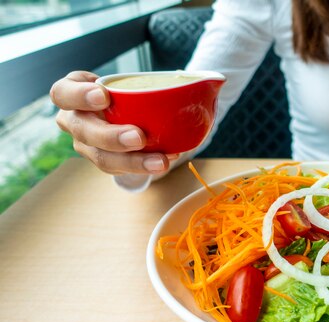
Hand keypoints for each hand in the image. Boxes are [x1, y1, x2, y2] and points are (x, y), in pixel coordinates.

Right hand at [50, 71, 176, 174]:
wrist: (128, 116)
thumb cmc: (126, 93)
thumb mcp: (128, 82)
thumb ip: (150, 81)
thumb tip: (200, 78)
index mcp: (72, 93)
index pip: (63, 93)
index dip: (79, 96)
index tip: (104, 96)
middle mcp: (74, 120)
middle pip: (83, 131)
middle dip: (111, 136)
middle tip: (139, 136)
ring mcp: (86, 144)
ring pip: (102, 157)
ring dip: (133, 161)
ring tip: (161, 161)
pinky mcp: (103, 161)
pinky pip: (120, 169)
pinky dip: (143, 166)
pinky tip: (164, 161)